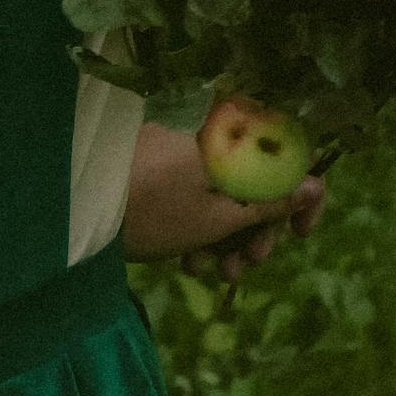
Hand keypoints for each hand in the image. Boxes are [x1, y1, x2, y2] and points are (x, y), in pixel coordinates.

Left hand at [121, 121, 326, 288]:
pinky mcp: (167, 154)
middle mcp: (215, 125)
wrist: (80, 202)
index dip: (303, 195)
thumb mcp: (218, 218)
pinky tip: (187, 257)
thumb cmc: (153, 210)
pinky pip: (202, 183)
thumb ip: (270, 203)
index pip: (290, 148)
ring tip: (208, 270)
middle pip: (259, 174)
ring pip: (230, 185)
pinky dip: (202, 219)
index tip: (297, 235)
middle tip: (242, 266)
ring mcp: (188, 139)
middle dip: (257, 227)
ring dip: (228, 233)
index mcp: (232, 129)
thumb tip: (315, 184)